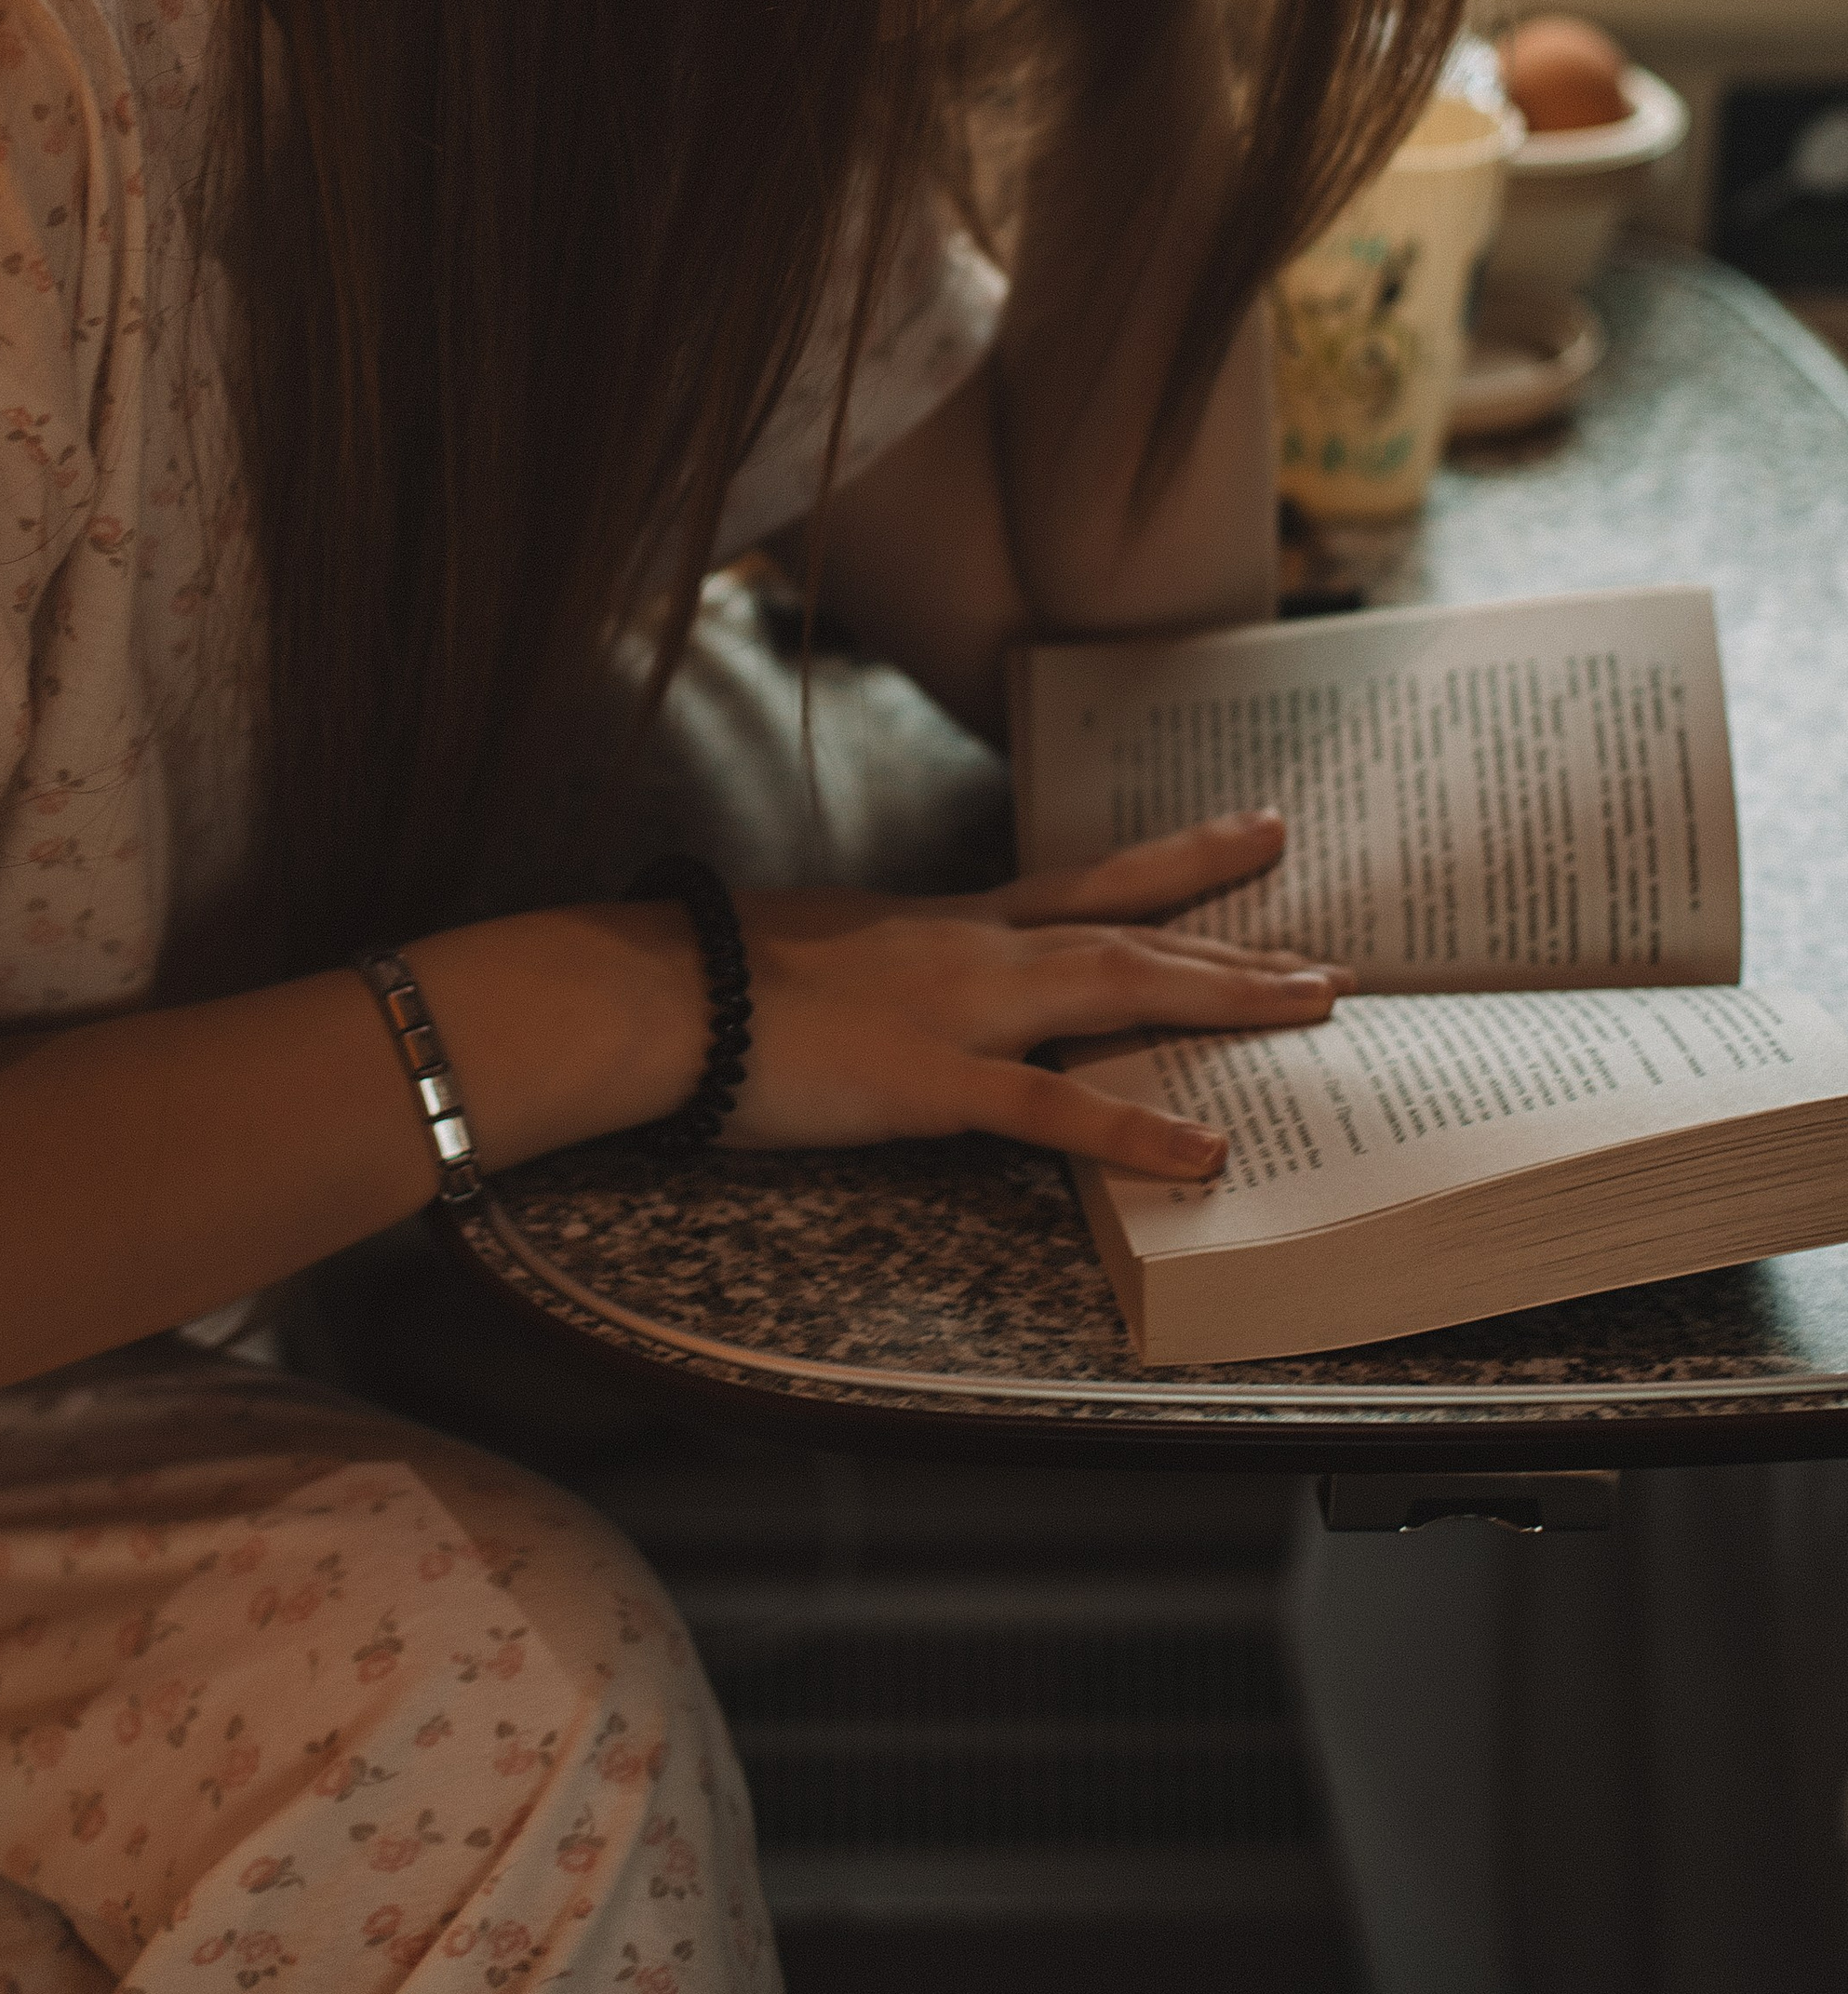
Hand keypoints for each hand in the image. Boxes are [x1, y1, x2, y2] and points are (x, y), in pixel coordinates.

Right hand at [724, 807, 1344, 1178]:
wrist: (661, 989)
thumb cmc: (718, 969)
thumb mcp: (823, 943)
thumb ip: (884, 958)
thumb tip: (903, 977)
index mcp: (948, 923)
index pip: (1085, 885)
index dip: (1176, 867)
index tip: (1253, 839)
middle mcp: (973, 950)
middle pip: (1129, 931)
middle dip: (1235, 940)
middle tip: (1332, 957)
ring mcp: (960, 1011)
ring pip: (1118, 988)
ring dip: (1222, 997)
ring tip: (1311, 1009)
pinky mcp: (931, 1083)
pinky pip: (1051, 1110)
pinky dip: (1134, 1131)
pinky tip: (1204, 1154)